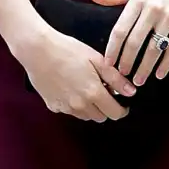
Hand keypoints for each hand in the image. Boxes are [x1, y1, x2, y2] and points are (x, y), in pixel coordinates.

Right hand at [18, 27, 134, 122]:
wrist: (37, 50)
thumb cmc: (67, 50)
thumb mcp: (96, 59)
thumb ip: (115, 78)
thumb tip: (130, 92)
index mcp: (93, 93)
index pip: (115, 114)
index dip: (122, 109)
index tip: (122, 103)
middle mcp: (80, 105)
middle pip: (100, 117)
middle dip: (105, 108)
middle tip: (102, 91)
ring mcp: (65, 107)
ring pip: (85, 116)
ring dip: (90, 107)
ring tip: (84, 88)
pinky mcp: (53, 106)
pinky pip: (69, 111)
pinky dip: (74, 104)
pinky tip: (70, 88)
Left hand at [93, 0, 168, 86]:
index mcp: (137, 0)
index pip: (120, 30)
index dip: (112, 49)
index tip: (107, 63)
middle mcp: (152, 9)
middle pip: (134, 42)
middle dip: (126, 62)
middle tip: (121, 76)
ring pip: (154, 48)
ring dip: (145, 68)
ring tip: (139, 80)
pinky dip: (166, 64)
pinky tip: (160, 74)